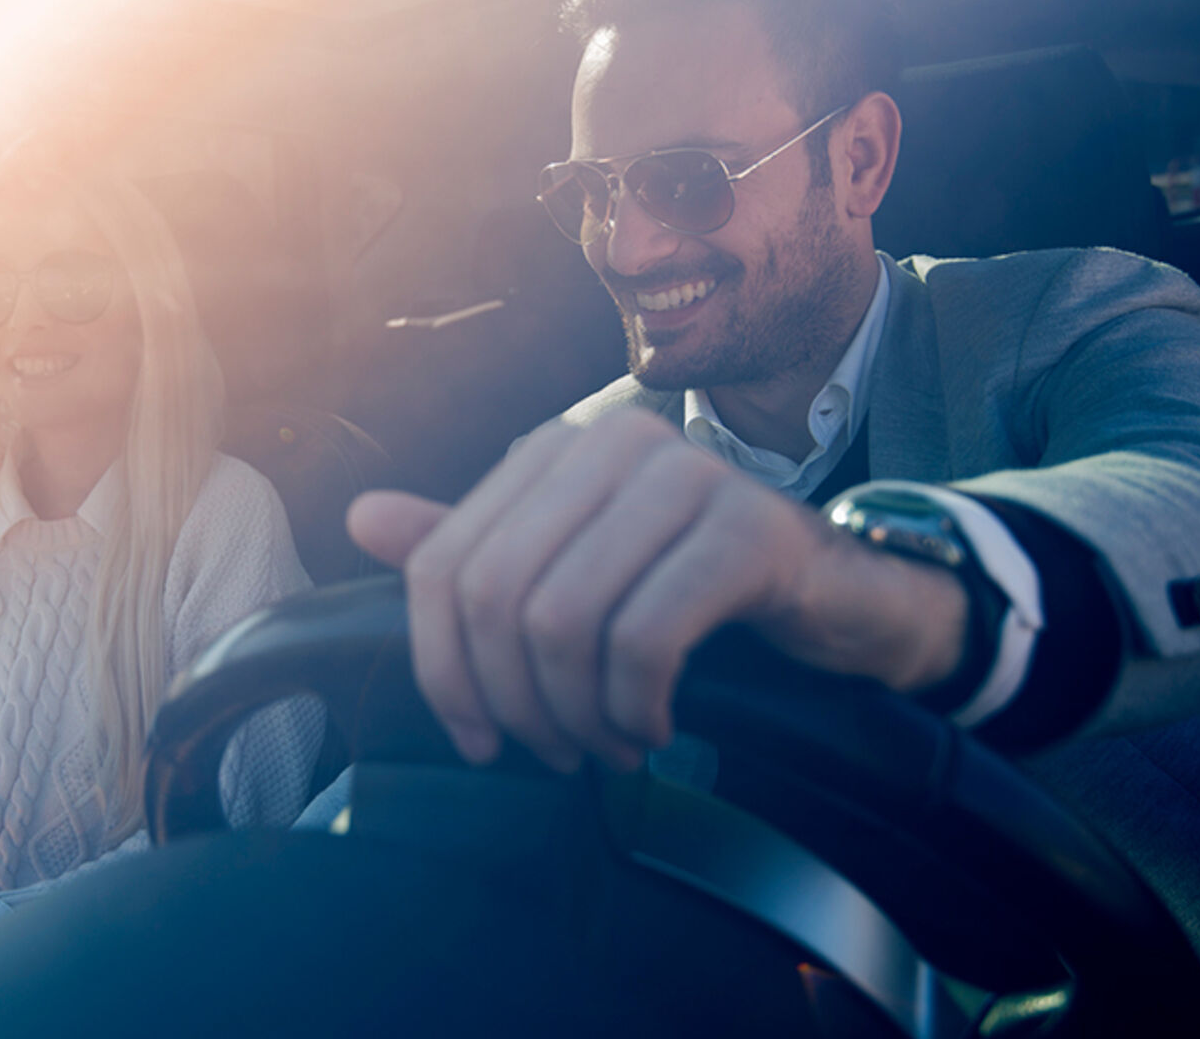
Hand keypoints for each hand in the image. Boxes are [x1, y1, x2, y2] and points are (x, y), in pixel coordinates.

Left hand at [347, 408, 967, 772]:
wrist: (837, 597)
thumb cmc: (693, 588)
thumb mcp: (574, 570)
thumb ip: (475, 548)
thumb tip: (362, 518)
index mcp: (552, 453)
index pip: (442, 566)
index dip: (442, 668)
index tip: (477, 738)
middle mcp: (610, 447)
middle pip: (495, 596)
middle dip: (513, 701)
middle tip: (556, 752)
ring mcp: (683, 478)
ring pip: (563, 621)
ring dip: (579, 714)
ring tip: (610, 744)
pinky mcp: (746, 530)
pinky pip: (646, 637)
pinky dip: (637, 706)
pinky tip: (655, 727)